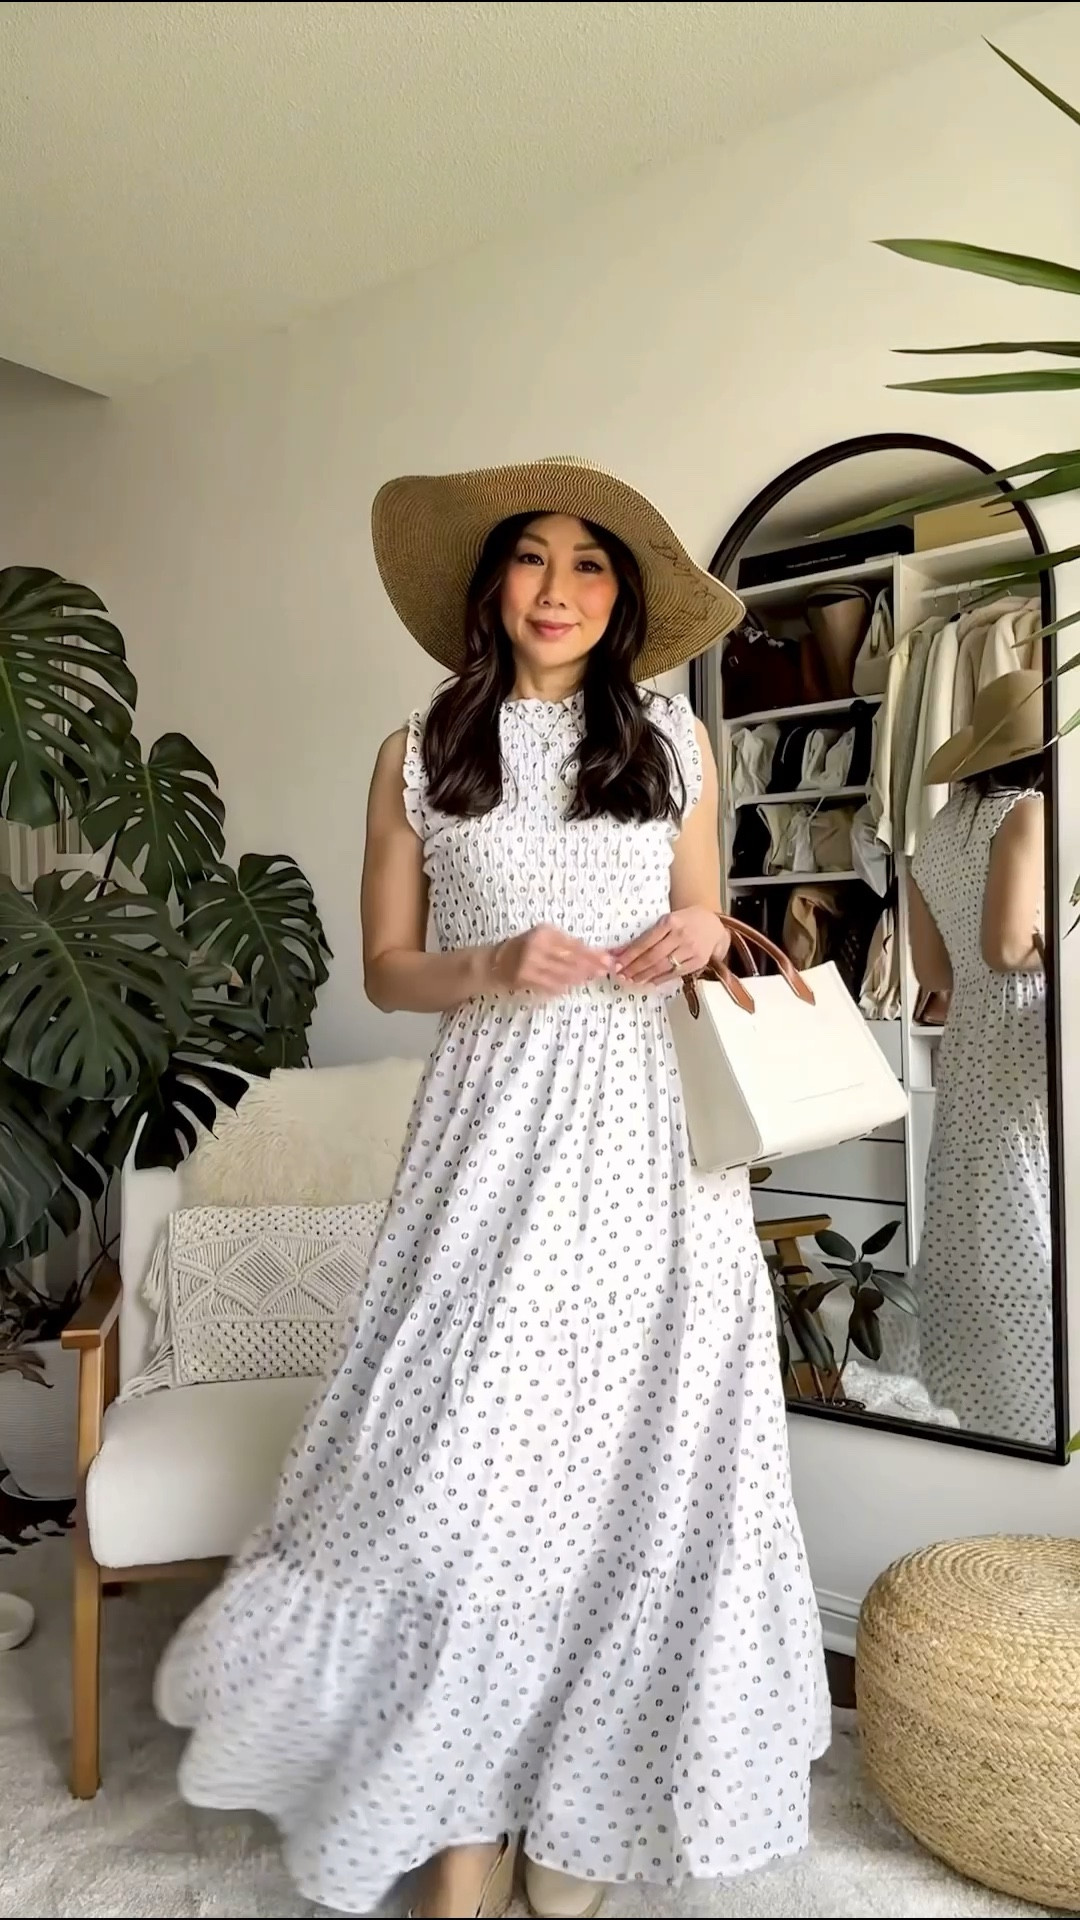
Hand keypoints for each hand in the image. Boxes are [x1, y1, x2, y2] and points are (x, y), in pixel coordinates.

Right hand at [490, 924, 612, 995]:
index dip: (593, 954)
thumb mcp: (543, 938)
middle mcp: (537, 946)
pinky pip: (550, 985)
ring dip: (579, 978)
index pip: (574, 944)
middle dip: (590, 967)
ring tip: (590, 979)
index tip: (608, 960)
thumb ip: (565, 944)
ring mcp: (530, 963)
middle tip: (604, 972)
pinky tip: (572, 987)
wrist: (494, 963)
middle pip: (571, 960)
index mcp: (544, 932)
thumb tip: (595, 955)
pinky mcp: (525, 978)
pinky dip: (563, 987)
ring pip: (563, 974)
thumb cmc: (524, 948)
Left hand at [613, 907, 725, 986]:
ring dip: (644, 976)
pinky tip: (648, 982)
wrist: (713, 925)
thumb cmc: (685, 921)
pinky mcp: (698, 962)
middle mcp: (681, 935)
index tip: (616, 964)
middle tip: (621, 975)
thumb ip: (645, 936)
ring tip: (631, 980)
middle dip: (634, 968)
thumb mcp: (666, 921)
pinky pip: (675, 973)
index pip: (645, 941)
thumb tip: (619, 951)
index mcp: (670, 921)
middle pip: (653, 956)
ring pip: (663, 967)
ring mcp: (691, 950)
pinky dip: (659, 979)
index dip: (629, 955)